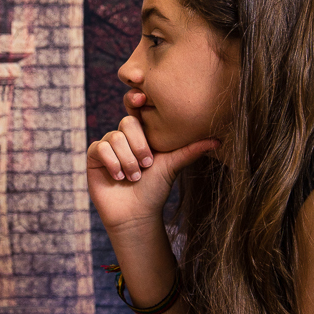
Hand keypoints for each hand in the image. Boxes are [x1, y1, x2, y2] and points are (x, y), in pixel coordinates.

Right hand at [87, 105, 217, 233]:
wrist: (137, 214)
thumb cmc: (155, 190)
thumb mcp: (173, 165)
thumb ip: (191, 150)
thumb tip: (219, 140)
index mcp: (141, 134)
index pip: (137, 112)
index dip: (136, 102)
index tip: (142, 99)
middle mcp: (123, 137)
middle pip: (127, 123)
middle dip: (139, 146)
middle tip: (146, 165)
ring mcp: (107, 146)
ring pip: (114, 138)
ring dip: (127, 160)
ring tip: (134, 177)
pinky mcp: (94, 158)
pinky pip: (99, 148)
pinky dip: (112, 163)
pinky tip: (118, 177)